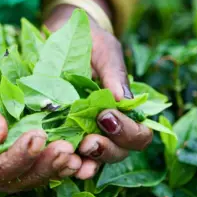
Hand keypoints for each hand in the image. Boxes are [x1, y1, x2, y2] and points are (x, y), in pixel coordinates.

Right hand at [0, 130, 82, 192]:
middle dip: (43, 166)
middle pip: (17, 177)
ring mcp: (0, 153)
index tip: (38, 137)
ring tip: (76, 152)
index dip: (17, 158)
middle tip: (67, 149)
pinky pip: (35, 154)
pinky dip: (54, 153)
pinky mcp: (12, 139)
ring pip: (31, 170)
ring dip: (54, 165)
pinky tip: (75, 146)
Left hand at [44, 0, 153, 175]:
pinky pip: (67, 154)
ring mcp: (84, 132)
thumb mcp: (105, 52)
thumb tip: (121, 100)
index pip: (138, 135)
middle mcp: (107, 127)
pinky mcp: (60, 133)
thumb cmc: (90, 41)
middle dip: (106, 150)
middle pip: (118, 153)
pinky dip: (65, 160)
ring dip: (86, 161)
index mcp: (125, 110)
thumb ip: (114, 75)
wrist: (60, 35)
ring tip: (74, 154)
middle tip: (89, 142)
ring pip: (94, 160)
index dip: (128, 133)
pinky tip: (58, 159)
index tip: (107, 117)